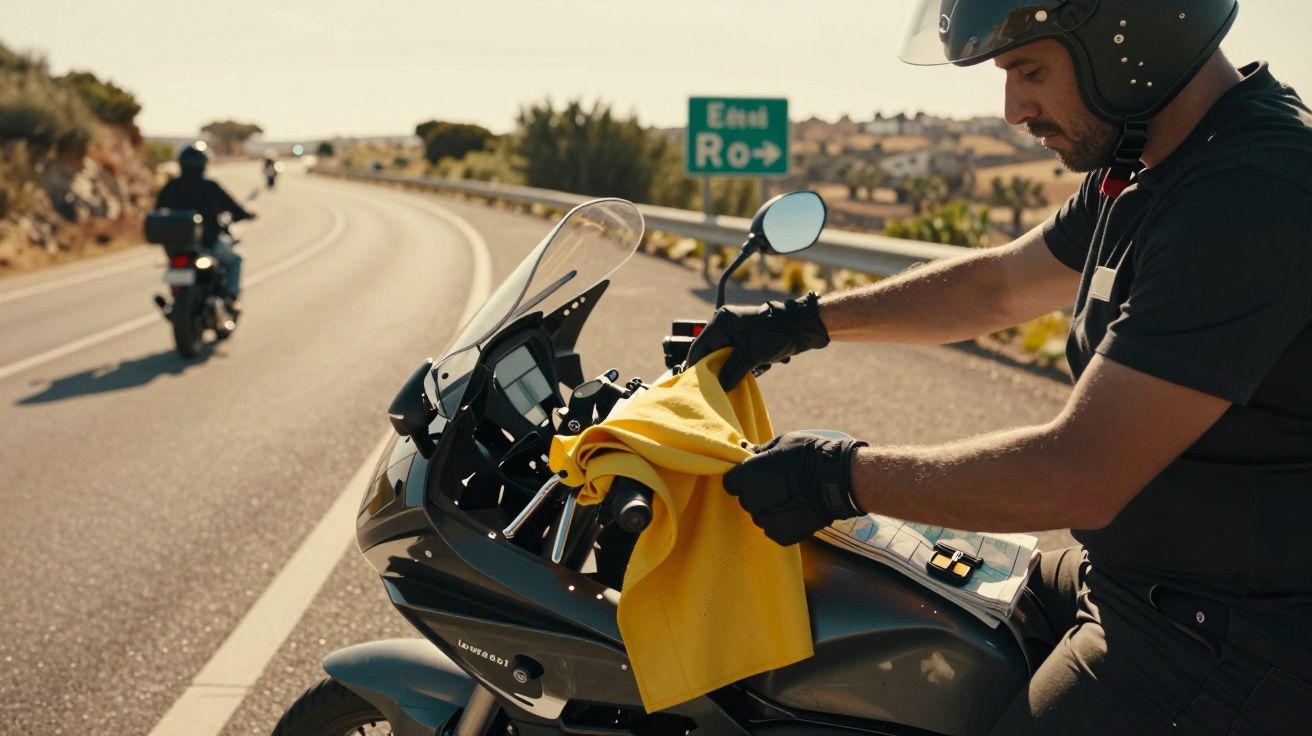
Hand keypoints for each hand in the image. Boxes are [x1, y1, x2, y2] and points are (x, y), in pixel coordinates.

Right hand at [684, 291, 828, 390]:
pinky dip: (736, 367)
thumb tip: (718, 388)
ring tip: (728, 383)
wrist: (800, 328)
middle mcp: (724, 325)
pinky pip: (733, 357)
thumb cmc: (775, 335)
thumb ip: (731, 372)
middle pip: (709, 353)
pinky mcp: (744, 340)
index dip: (694, 366)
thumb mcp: (750, 356)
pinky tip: (741, 376)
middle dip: (712, 370)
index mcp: (721, 322)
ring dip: (726, 370)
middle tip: (710, 389)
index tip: (691, 384)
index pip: (699, 347)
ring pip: (722, 357)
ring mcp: (734, 332)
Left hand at [723, 431, 866, 545]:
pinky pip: (775, 529)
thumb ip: (760, 452)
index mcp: (746, 477)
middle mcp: (751, 501)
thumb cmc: (807, 455)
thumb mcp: (780, 443)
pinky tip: (798, 510)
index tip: (755, 475)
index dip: (742, 479)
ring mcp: (765, 521)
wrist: (835, 479)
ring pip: (761, 515)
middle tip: (779, 485)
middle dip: (758, 493)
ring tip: (791, 498)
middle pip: (747, 500)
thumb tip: (746, 450)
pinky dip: (783, 522)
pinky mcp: (781, 535)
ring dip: (770, 509)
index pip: (731, 483)